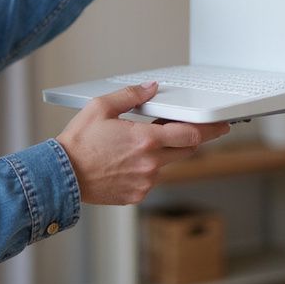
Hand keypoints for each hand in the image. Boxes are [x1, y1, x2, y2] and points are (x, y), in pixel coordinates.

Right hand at [56, 81, 229, 204]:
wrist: (62, 175)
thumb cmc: (78, 142)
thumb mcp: (101, 107)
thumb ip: (131, 95)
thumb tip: (152, 88)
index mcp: (144, 139)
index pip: (190, 133)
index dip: (210, 128)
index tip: (222, 125)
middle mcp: (150, 163)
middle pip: (187, 150)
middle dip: (192, 139)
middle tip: (192, 129)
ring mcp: (145, 182)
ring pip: (167, 164)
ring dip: (163, 153)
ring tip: (136, 145)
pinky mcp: (137, 195)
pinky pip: (151, 179)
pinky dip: (147, 169)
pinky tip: (127, 162)